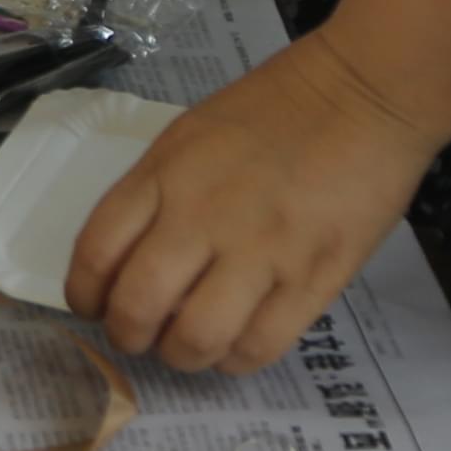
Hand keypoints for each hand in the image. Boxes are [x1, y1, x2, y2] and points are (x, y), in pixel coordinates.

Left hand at [63, 36, 434, 373]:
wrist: (364, 92)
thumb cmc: (275, 109)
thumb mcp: (190, 136)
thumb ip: (155, 194)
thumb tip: (128, 263)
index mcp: (166, 175)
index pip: (97, 253)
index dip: (85, 296)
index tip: (95, 306)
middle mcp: (204, 216)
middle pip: (137, 306)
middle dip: (128, 336)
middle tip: (141, 335)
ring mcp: (262, 251)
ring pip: (196, 339)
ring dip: (182, 355)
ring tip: (190, 344)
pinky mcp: (314, 278)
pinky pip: (260, 346)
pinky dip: (237, 358)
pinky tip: (236, 342)